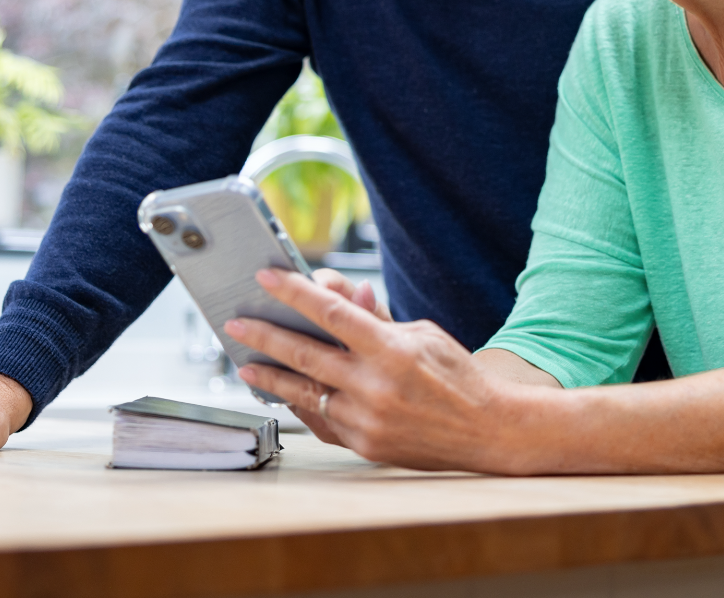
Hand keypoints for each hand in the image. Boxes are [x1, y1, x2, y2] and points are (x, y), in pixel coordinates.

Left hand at [226, 269, 517, 471]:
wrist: (488, 431)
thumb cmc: (458, 376)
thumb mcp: (424, 335)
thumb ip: (378, 321)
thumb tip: (345, 298)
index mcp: (392, 350)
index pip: (332, 313)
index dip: (295, 293)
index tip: (266, 278)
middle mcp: (375, 386)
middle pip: (305, 353)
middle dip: (265, 335)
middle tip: (236, 323)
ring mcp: (367, 420)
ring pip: (305, 392)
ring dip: (272, 376)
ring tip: (247, 364)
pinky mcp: (365, 445)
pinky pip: (322, 421)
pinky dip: (302, 405)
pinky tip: (286, 393)